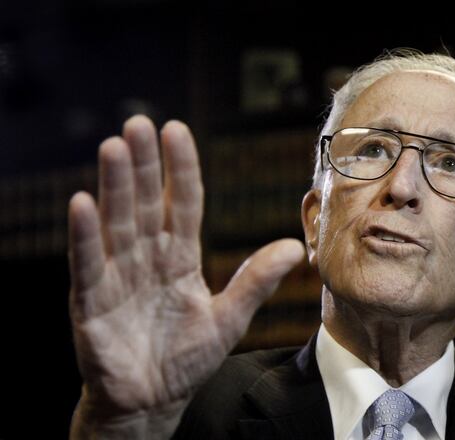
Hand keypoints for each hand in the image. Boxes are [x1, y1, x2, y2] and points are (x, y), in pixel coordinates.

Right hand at [68, 115, 303, 434]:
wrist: (153, 400)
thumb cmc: (187, 358)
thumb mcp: (229, 318)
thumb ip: (255, 281)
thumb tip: (292, 246)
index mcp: (180, 259)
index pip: (183, 205)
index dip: (182, 170)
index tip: (178, 131)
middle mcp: (147, 259)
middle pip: (147, 204)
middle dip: (145, 165)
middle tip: (139, 123)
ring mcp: (118, 277)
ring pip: (117, 224)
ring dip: (116, 187)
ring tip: (114, 147)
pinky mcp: (92, 304)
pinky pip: (88, 265)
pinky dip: (84, 236)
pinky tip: (82, 203)